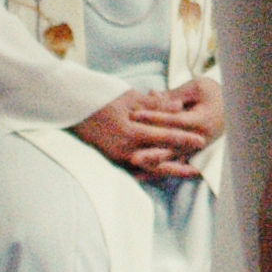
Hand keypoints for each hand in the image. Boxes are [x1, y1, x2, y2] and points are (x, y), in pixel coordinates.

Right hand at [74, 78, 221, 182]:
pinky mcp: (111, 159)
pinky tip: (161, 172)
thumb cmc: (101, 98)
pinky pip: (134, 170)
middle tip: (196, 169)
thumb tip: (179, 107)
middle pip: (157, 162)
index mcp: (129, 132)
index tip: (200, 141)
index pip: (162, 137)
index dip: (183, 139)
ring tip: (184, 173)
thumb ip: (155, 105)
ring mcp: (116, 157)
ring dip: (165, 170)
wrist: (70, 107)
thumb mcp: (129, 98)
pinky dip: (149, 171)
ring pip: (146, 169)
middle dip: (177, 166)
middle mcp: (123, 149)